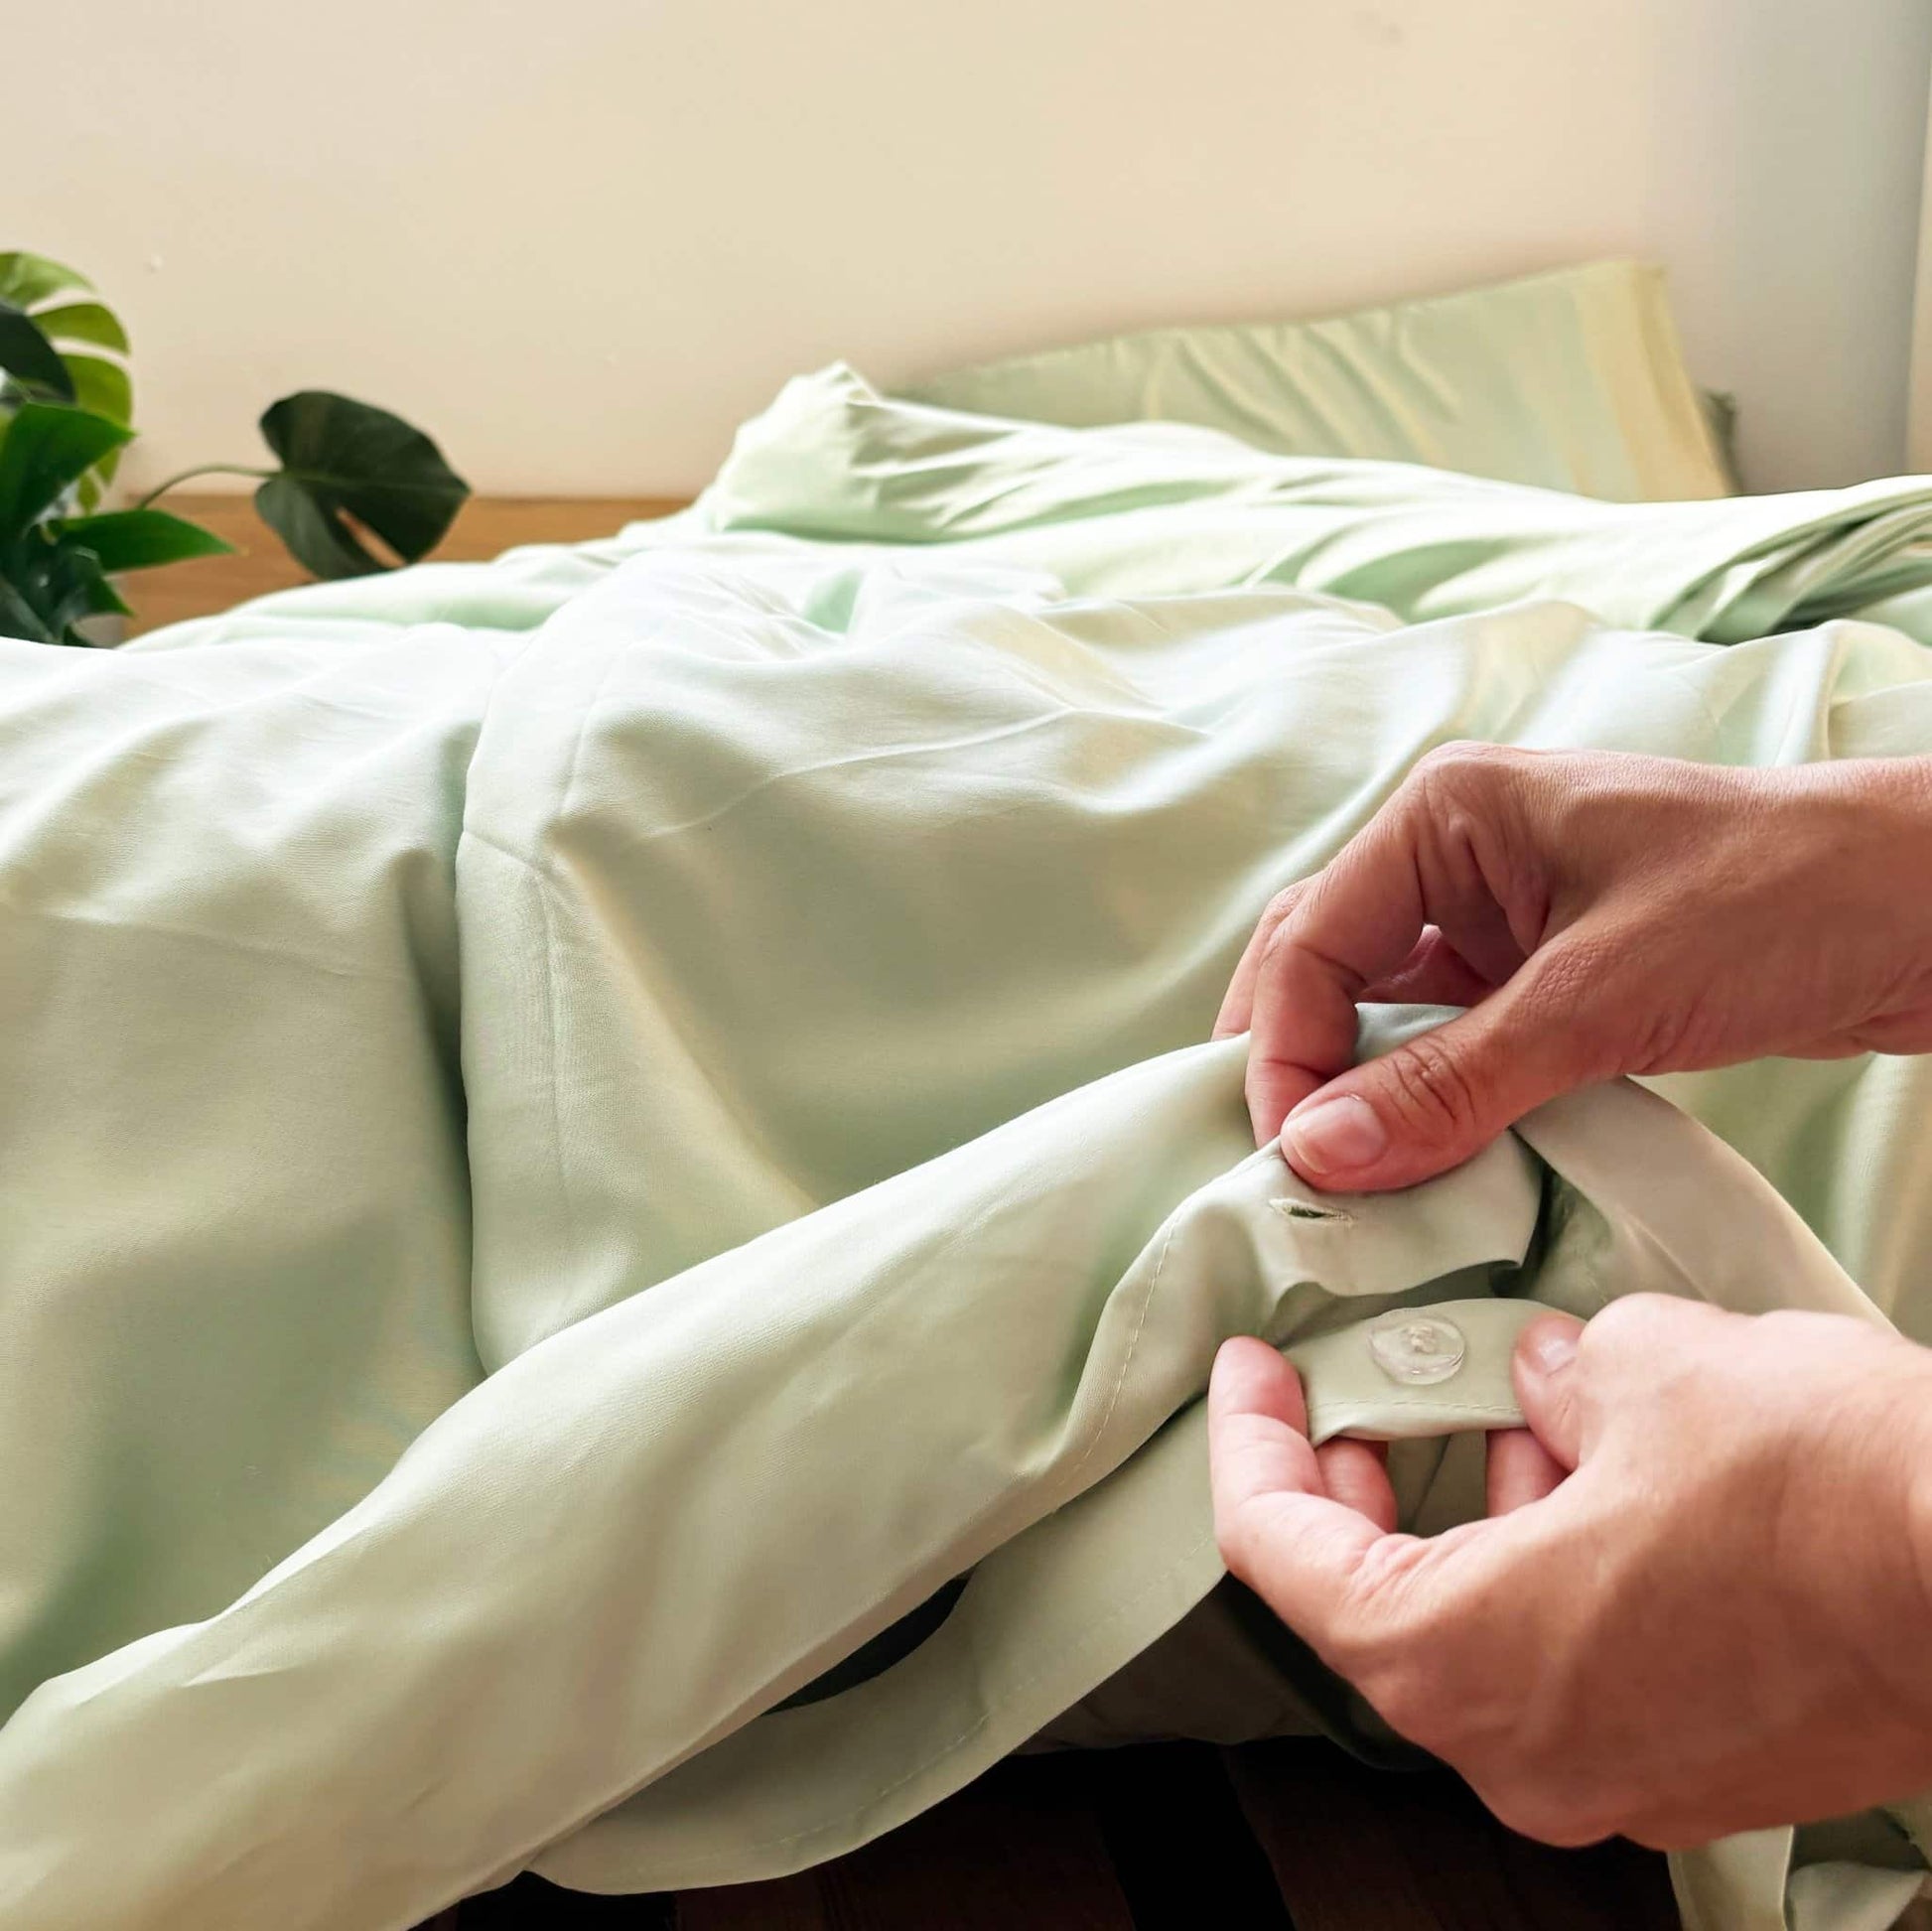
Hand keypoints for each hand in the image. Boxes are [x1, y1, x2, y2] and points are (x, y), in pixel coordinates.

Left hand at [1208, 1296, 1931, 1846]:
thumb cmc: (1821, 1488)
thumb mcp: (1649, 1370)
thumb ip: (1557, 1375)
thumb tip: (1552, 1381)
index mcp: (1458, 1660)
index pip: (1279, 1554)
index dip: (1248, 1444)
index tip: (1248, 1371)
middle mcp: (1522, 1752)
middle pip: (1377, 1605)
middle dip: (1361, 1485)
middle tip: (1355, 1397)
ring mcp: (1618, 1779)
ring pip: (1489, 1633)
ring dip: (1481, 1515)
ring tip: (1516, 1406)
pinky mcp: (1705, 1770)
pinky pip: (1581, 1663)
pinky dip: (1560, 1567)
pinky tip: (1607, 1475)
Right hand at [1215, 746, 1931, 1190]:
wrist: (1927, 909)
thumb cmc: (1777, 900)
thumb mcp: (1600, 997)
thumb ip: (1453, 1080)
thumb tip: (1320, 1155)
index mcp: (1447, 814)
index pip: (1310, 940)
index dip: (1284, 1051)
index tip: (1290, 1156)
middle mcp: (1457, 857)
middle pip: (1325, 968)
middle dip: (1298, 1065)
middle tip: (1284, 1170)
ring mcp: (1501, 919)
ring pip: (1385, 1013)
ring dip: (1361, 1092)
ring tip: (1343, 1181)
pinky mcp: (1547, 978)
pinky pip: (1452, 1045)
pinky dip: (1429, 1103)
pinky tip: (1421, 1164)